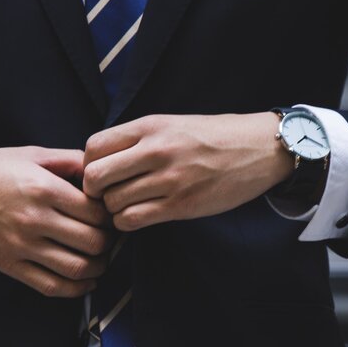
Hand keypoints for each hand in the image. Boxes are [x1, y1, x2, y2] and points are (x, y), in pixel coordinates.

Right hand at [0, 146, 115, 297]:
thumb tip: (102, 170)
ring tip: (100, 259)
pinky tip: (85, 281)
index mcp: (43, 188)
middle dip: (108, 242)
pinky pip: (51, 286)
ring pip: (77, 268)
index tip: (110, 215)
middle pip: (93, 242)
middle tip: (109, 237)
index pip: (96, 212)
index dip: (110, 215)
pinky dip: (76, 289)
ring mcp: (20, 246)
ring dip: (98, 268)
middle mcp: (33, 219)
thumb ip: (70, 161)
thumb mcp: (31, 154)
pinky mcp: (9, 265)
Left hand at [83, 112, 293, 230]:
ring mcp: (169, 179)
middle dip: (94, 191)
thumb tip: (98, 160)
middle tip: (107, 194)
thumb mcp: (171, 124)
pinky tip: (139, 215)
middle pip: (95, 177)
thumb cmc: (212, 137)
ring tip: (128, 205)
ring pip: (112, 203)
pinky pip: (133, 220)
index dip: (88, 164)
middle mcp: (156, 151)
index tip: (101, 173)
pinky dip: (128, 222)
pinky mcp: (181, 205)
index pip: (93, 147)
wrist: (258, 149)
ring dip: (113, 209)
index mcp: (150, 126)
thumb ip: (136, 139)